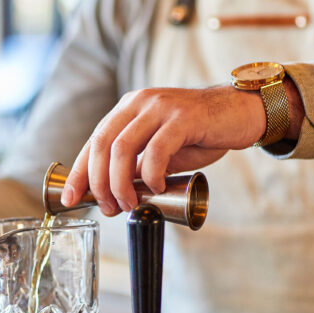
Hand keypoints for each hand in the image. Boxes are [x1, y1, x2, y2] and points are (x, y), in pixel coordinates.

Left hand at [61, 82, 300, 214]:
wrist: (242, 112)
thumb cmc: (199, 134)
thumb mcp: (160, 151)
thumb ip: (136, 167)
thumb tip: (113, 195)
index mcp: (127, 109)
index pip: (94, 142)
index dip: (79, 172)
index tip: (72, 199)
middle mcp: (139, 103)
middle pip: (102, 146)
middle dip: (98, 183)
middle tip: (108, 207)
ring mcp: (160, 107)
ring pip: (122, 149)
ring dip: (120, 183)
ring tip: (130, 203)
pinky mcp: (183, 117)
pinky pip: (156, 150)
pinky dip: (150, 174)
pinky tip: (156, 186)